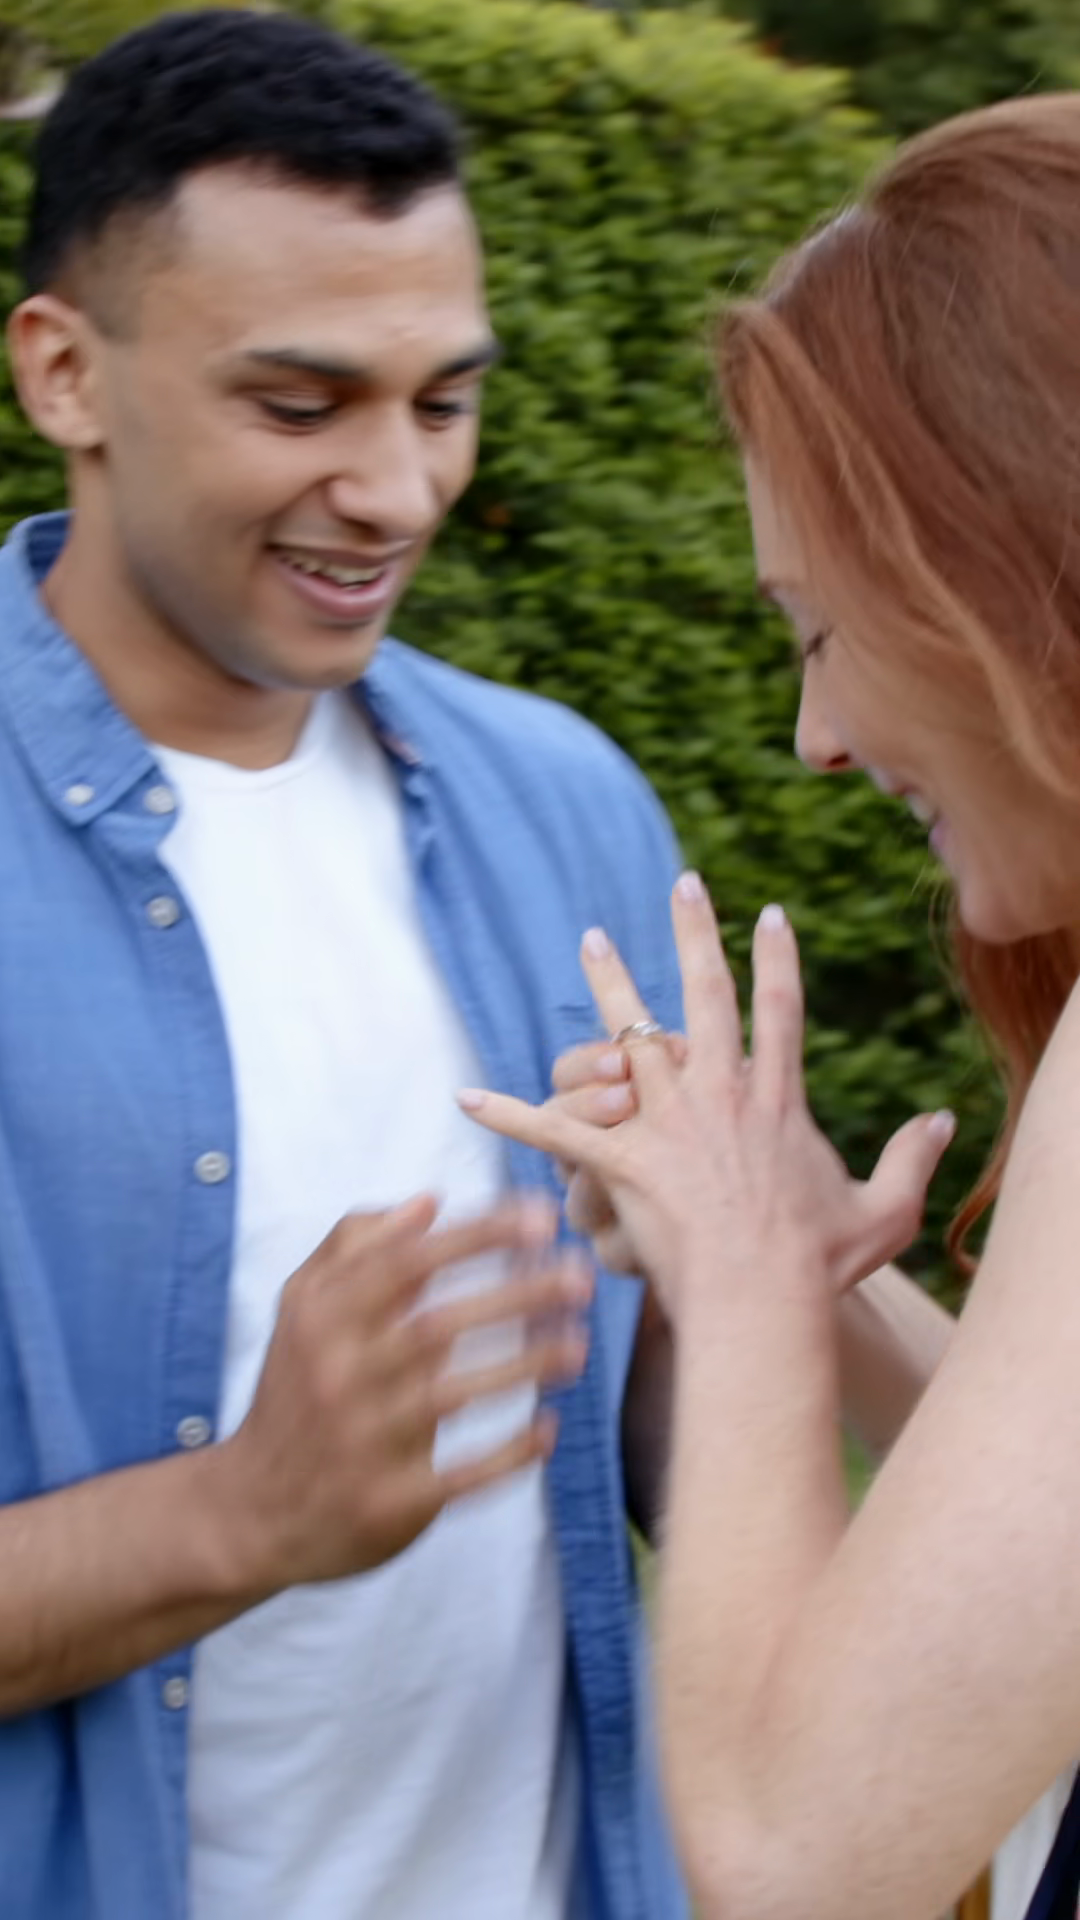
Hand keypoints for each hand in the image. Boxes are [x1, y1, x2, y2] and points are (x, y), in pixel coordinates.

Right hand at [214, 1194, 590, 1589]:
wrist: (251, 1511)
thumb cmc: (297, 1390)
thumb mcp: (303, 1308)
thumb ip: (355, 1245)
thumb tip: (427, 1203)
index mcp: (322, 1318)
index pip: (408, 1261)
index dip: (479, 1235)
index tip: (541, 1218)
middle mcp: (338, 1375)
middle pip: (440, 1326)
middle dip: (519, 1296)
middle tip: (582, 1276)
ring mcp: (362, 1443)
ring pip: (456, 1396)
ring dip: (526, 1366)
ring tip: (580, 1345)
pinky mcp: (386, 1503)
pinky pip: (462, 1476)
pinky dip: (511, 1453)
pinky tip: (548, 1428)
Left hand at [460, 878, 953, 1316]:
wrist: (763, 1300)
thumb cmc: (819, 1266)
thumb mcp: (883, 1213)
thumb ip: (913, 1161)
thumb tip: (945, 1121)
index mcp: (775, 1102)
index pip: (779, 1012)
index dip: (776, 959)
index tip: (769, 914)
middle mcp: (720, 1095)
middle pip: (706, 995)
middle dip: (694, 933)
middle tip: (682, 883)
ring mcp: (669, 1123)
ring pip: (630, 1036)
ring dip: (607, 984)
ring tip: (588, 937)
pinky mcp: (623, 1161)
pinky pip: (555, 1131)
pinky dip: (509, 1112)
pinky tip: (465, 1093)